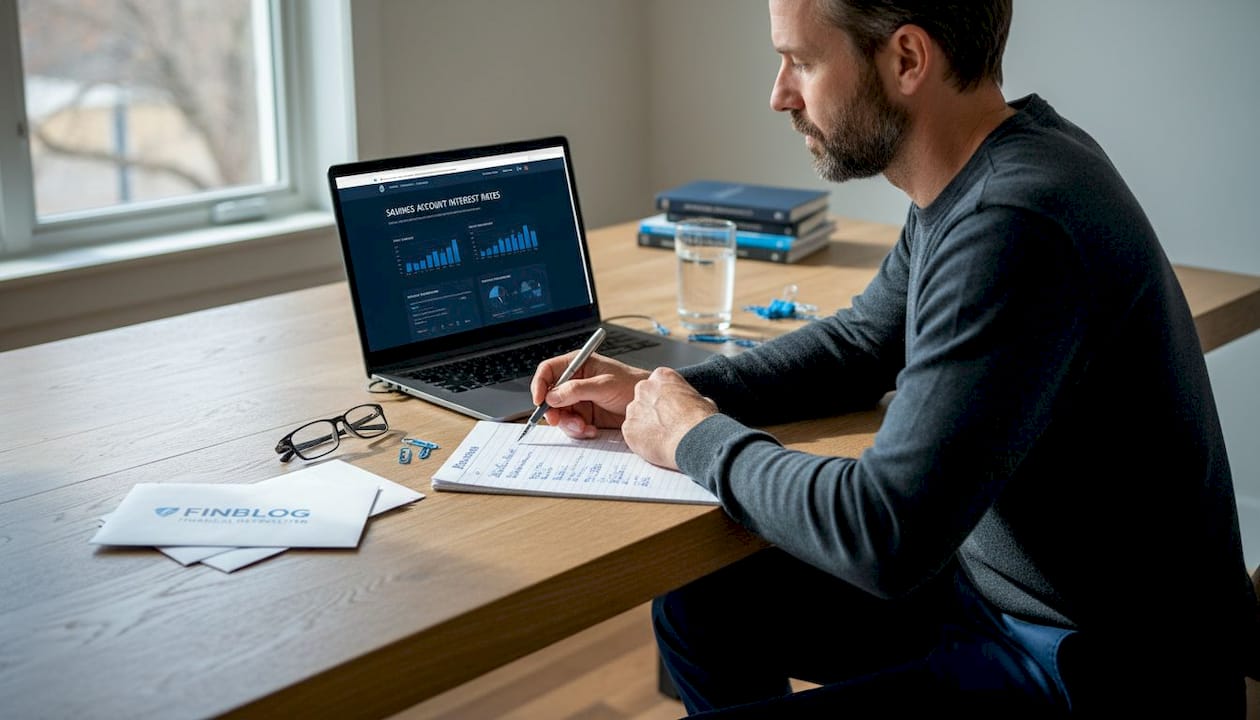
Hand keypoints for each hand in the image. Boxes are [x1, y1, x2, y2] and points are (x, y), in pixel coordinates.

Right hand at [530, 352, 649, 437]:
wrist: (648, 405)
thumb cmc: (631, 385)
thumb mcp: (604, 385)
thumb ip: (577, 390)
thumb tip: (552, 396)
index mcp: (578, 365)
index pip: (548, 371)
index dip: (540, 384)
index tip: (539, 400)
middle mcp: (575, 382)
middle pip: (550, 397)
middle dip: (553, 411)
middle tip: (559, 420)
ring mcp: (579, 400)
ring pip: (559, 414)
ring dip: (568, 424)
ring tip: (583, 427)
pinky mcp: (585, 416)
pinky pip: (572, 426)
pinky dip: (579, 430)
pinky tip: (591, 430)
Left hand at [623, 367, 717, 469]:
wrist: (694, 439)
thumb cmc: (701, 420)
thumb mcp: (702, 400)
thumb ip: (688, 399)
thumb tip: (690, 405)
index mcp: (662, 376)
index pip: (657, 383)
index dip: (665, 398)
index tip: (672, 408)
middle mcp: (644, 388)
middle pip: (643, 398)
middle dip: (651, 410)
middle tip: (665, 424)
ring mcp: (634, 408)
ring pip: (636, 416)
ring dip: (645, 425)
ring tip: (662, 438)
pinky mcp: (628, 428)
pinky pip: (631, 434)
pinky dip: (640, 441)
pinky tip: (655, 446)